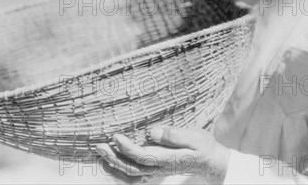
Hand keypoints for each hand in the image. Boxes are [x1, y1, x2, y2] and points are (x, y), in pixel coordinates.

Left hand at [95, 127, 229, 183]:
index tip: (115, 136)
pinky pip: (132, 176)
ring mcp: (155, 171)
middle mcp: (159, 168)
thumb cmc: (203, 146)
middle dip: (113, 157)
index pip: (143, 156)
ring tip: (99, 153)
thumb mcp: (194, 136)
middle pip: (131, 167)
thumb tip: (153, 131)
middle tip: (99, 145)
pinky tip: (108, 162)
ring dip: (112, 165)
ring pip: (130, 174)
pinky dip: (118, 171)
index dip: (127, 148)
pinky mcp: (153, 170)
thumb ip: (174, 135)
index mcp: (168, 159)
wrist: (209, 160)